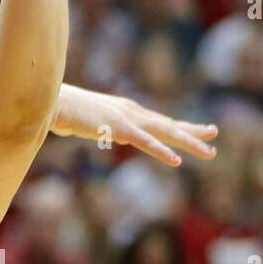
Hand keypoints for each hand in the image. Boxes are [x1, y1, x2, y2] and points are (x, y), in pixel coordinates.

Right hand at [51, 83, 217, 166]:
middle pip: (167, 123)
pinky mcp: (117, 128)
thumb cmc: (58, 109)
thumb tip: (78, 128)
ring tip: (210, 152)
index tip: (194, 129)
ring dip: (188, 142)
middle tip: (214, 134)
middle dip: (191, 130)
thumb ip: (86, 124)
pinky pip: (145, 142)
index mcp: (123, 110)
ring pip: (164, 132)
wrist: (49, 101)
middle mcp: (130, 112)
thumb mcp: (81, 120)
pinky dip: (161, 151)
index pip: (156, 120)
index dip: (177, 125)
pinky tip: (177, 161)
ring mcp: (125, 119)